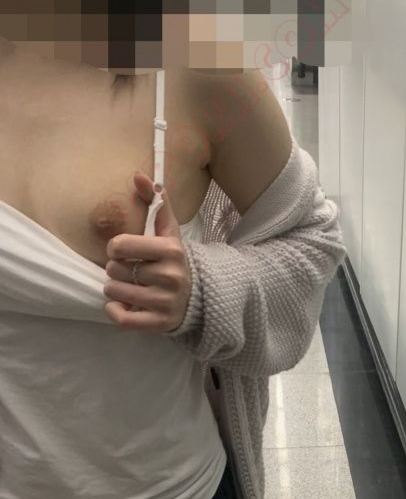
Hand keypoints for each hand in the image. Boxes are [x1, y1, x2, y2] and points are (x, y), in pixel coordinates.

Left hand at [103, 172, 191, 333]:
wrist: (198, 296)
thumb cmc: (174, 259)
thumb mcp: (168, 230)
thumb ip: (155, 201)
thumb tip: (138, 174)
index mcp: (171, 250)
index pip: (119, 245)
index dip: (115, 248)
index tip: (123, 252)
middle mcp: (170, 277)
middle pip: (113, 270)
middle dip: (116, 270)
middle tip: (129, 271)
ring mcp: (165, 302)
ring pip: (114, 292)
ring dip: (114, 289)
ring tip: (127, 287)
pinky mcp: (159, 323)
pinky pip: (121, 319)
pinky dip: (114, 311)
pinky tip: (120, 305)